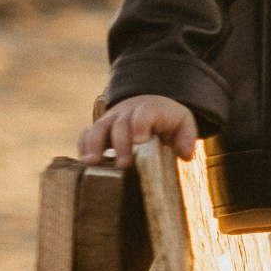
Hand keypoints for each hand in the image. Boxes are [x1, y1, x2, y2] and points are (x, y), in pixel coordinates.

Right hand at [79, 94, 197, 166]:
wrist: (149, 105)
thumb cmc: (168, 120)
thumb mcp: (183, 124)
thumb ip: (186, 137)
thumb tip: (185, 155)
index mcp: (150, 110)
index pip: (144, 113)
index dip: (140, 125)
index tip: (140, 141)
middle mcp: (127, 113)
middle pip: (120, 124)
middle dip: (120, 144)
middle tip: (123, 164)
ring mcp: (111, 120)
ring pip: (99, 127)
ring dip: (94, 144)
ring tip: (92, 162)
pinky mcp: (100, 129)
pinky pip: (86, 134)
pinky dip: (83, 146)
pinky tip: (84, 162)